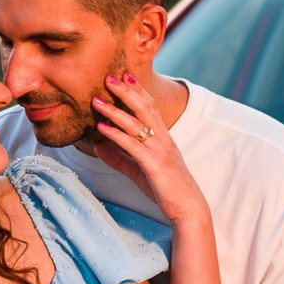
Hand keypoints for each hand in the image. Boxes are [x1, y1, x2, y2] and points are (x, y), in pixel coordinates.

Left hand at [89, 74, 207, 226]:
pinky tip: (101, 128)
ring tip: (96, 100)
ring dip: (114, 110)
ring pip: (136, 123)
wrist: (187, 207)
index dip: (137, 90)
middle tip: (108, 77)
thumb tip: (98, 147)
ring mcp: (160, 150)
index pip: (151, 106)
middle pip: (144, 107)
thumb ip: (119, 157)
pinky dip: (115, 135)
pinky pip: (132, 146)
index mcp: (163, 137)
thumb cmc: (166, 188)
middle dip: (125, 91)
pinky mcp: (155, 164)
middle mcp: (163, 139)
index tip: (124, 75)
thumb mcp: (138, 170)